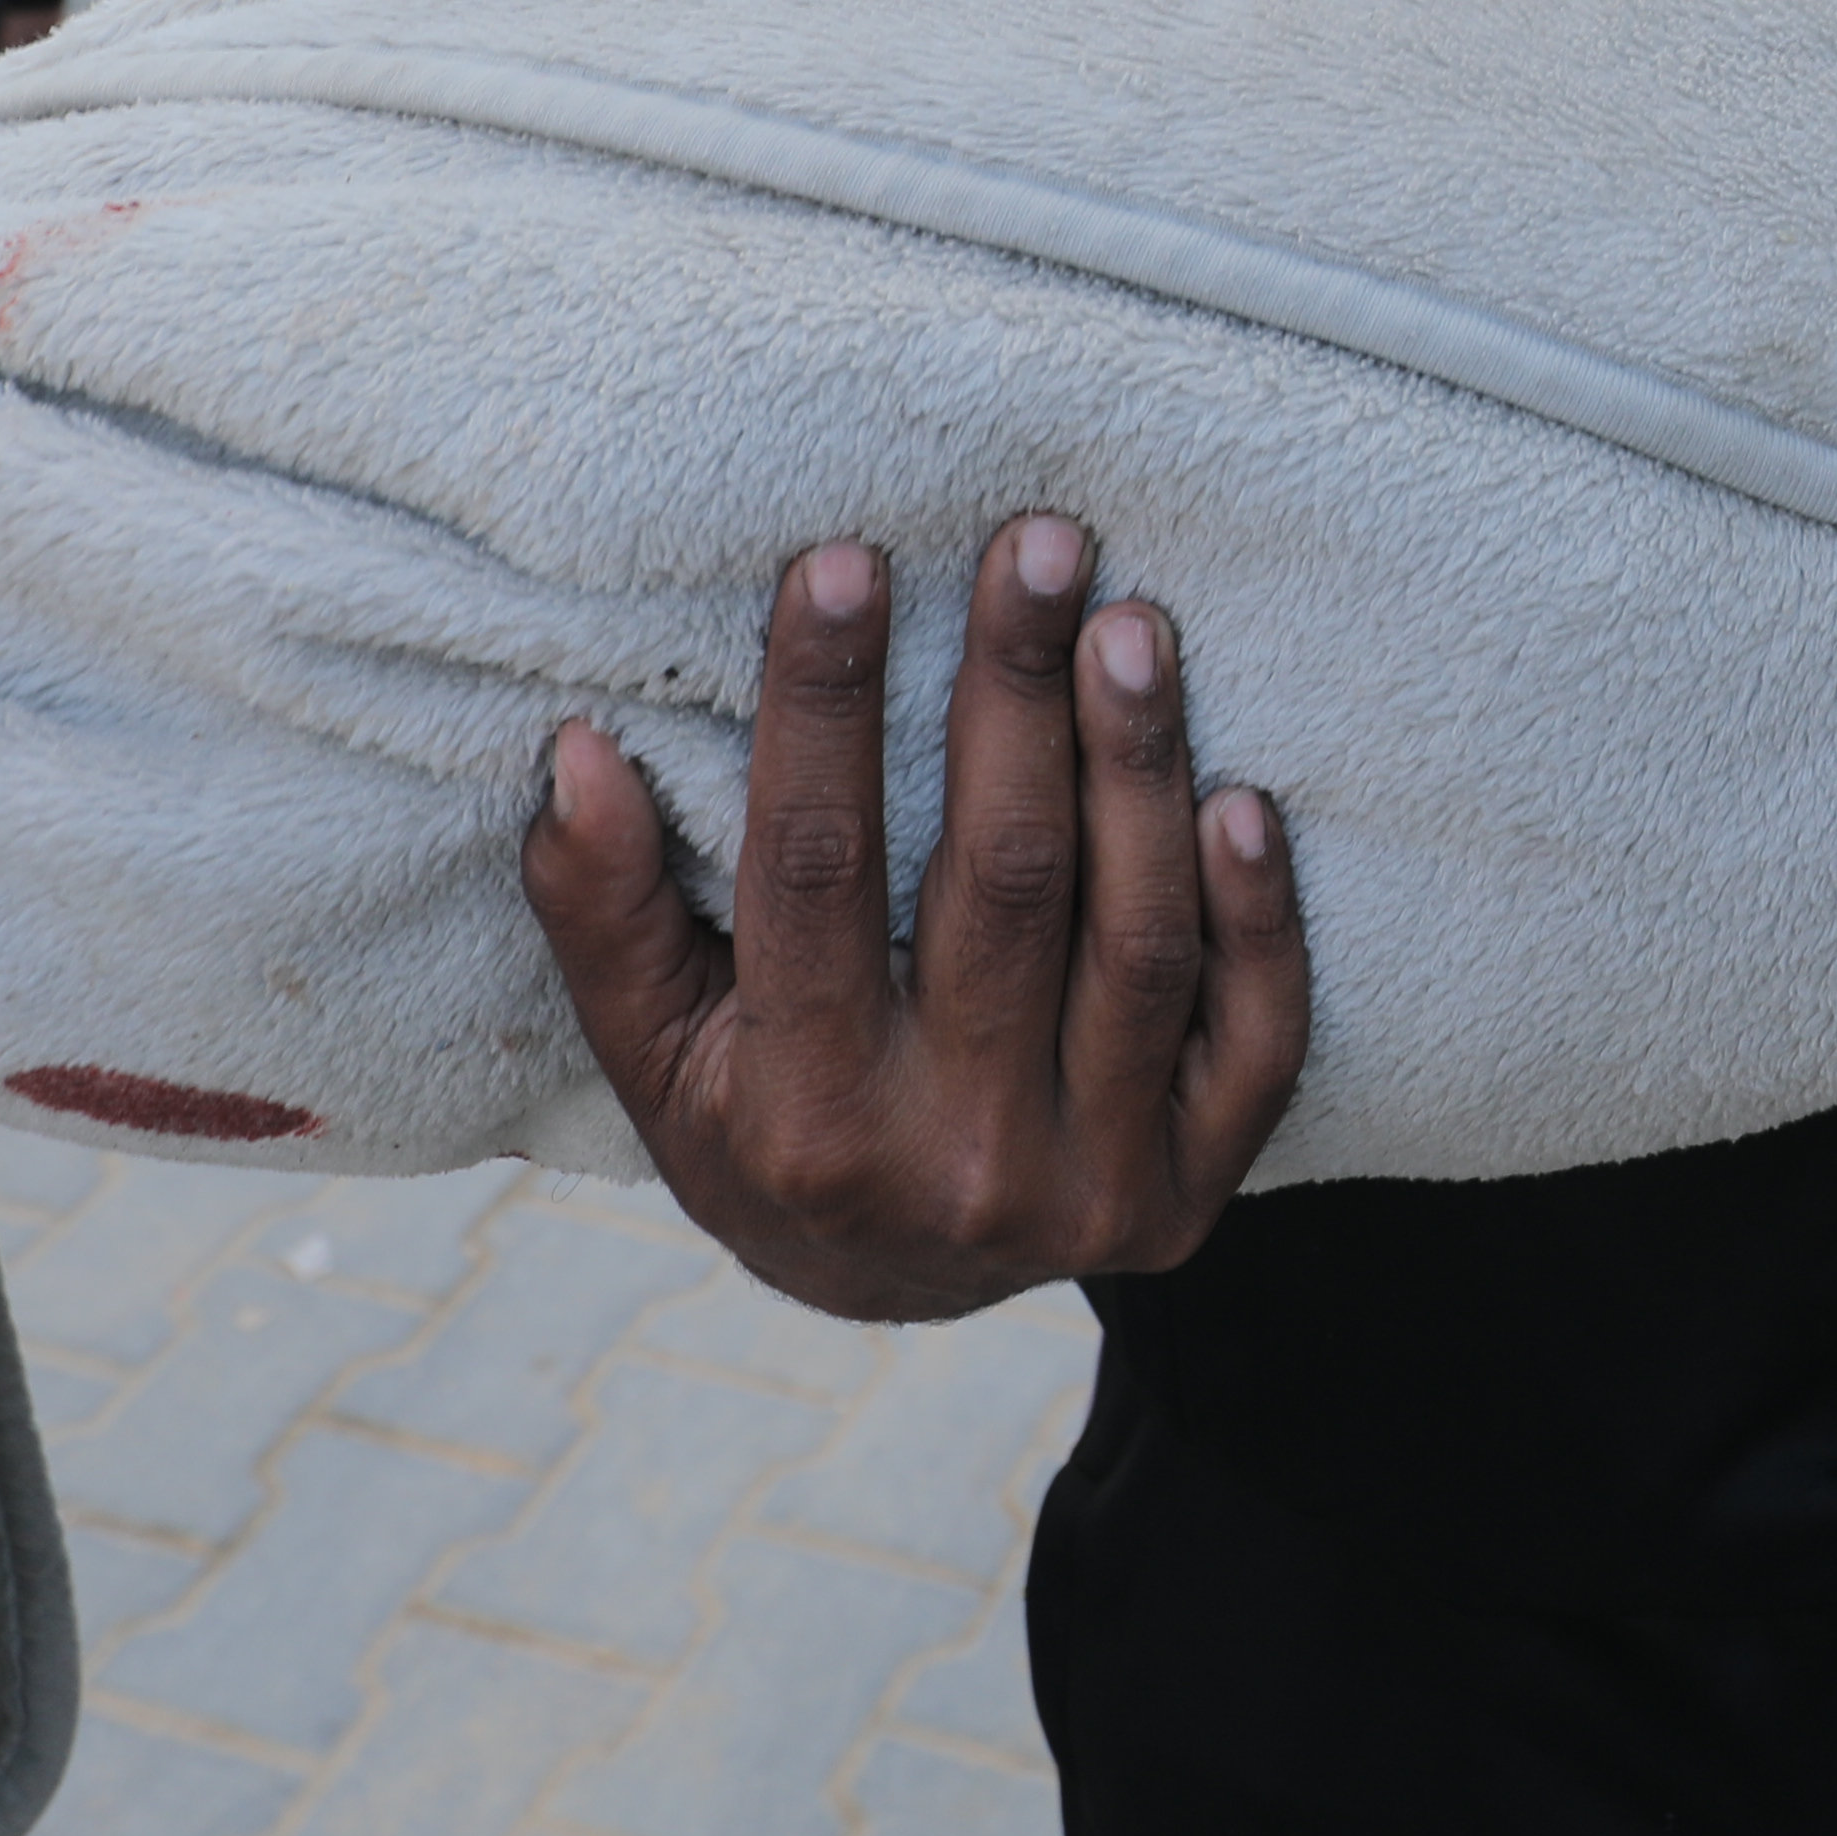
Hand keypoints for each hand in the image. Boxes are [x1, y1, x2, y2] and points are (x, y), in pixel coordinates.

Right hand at [522, 518, 1307, 1323]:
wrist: (898, 1288)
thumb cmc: (761, 1126)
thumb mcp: (654, 1047)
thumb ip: (604, 908)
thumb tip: (578, 751)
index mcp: (804, 1122)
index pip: (813, 873)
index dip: (824, 710)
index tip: (845, 561)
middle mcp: (952, 1162)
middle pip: (1003, 888)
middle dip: (1018, 696)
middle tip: (1039, 547)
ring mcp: (1086, 1187)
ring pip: (1137, 944)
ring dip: (1140, 769)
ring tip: (1132, 625)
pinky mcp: (1189, 1195)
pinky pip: (1253, 1041)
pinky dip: (1258, 918)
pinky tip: (1241, 795)